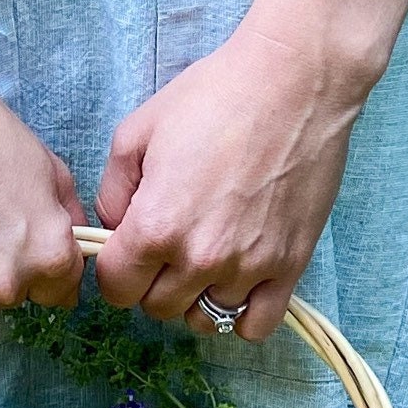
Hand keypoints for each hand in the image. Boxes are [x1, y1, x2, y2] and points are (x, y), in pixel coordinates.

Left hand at [92, 19, 370, 340]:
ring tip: (204, 260)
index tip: (128, 248)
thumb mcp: (137, 131)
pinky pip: (257, 325)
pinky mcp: (290, 265)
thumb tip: (117, 228)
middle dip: (153, 281)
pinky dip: (242, 313)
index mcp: (155, 225)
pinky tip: (238, 280)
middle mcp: (200, 256)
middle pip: (157, 308)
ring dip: (196, 297)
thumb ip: (113, 191)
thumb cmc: (215, 96)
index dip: (116, 269)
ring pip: (204, 320)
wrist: (294, 82)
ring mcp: (249, 266)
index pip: (116, 289)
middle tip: (168, 245)